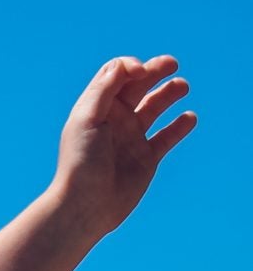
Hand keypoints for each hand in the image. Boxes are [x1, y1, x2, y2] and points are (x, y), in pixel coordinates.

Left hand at [52, 54, 195, 239]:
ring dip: (170, 92)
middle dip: (156, 70)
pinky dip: (180, 125)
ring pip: (156, 106)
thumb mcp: (87, 119)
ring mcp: (132, 137)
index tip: (140, 74)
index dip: (131, 66)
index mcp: (98, 107)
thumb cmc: (81, 162)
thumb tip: (129, 65)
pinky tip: (189, 118)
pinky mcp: (146, 158)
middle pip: (139, 84)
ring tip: (182, 87)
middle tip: (173, 64)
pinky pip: (168, 136)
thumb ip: (106, 88)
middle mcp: (116, 119)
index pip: (117, 73)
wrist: (86, 206)